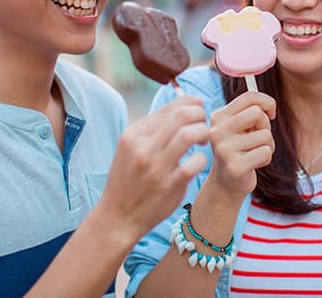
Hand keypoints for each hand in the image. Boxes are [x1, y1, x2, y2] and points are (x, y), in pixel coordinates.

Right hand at [99, 96, 208, 242]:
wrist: (117, 218)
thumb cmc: (127, 180)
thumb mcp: (129, 149)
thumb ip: (151, 129)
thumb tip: (181, 106)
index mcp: (133, 135)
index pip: (168, 107)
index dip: (189, 103)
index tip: (198, 107)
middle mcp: (143, 148)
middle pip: (181, 115)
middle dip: (199, 114)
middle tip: (203, 122)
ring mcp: (156, 167)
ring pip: (189, 134)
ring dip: (203, 133)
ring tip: (203, 140)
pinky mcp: (170, 186)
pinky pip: (196, 162)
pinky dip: (202, 157)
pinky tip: (198, 161)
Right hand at [206, 91, 275, 200]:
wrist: (225, 183)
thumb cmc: (237, 150)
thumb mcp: (238, 127)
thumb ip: (249, 110)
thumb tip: (269, 105)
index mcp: (218, 117)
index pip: (249, 97)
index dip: (267, 102)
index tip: (270, 113)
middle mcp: (217, 131)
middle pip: (257, 113)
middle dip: (265, 125)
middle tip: (258, 137)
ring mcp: (224, 149)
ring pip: (265, 135)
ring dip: (267, 145)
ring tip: (254, 153)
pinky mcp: (235, 166)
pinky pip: (265, 152)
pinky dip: (266, 158)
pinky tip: (254, 164)